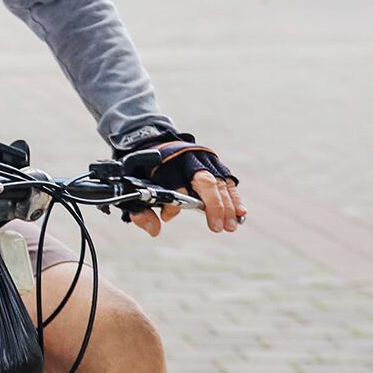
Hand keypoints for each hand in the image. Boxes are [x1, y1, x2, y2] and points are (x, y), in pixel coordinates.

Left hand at [122, 141, 244, 235]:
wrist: (153, 142)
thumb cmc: (143, 170)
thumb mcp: (132, 185)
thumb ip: (139, 210)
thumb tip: (154, 231)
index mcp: (164, 162)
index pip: (172, 183)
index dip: (172, 203)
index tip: (167, 216)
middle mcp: (186, 158)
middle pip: (204, 181)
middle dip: (213, 205)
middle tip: (216, 228)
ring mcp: (202, 158)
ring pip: (219, 181)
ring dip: (228, 206)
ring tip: (231, 226)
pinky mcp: (213, 161)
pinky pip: (227, 179)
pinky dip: (234, 197)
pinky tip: (241, 213)